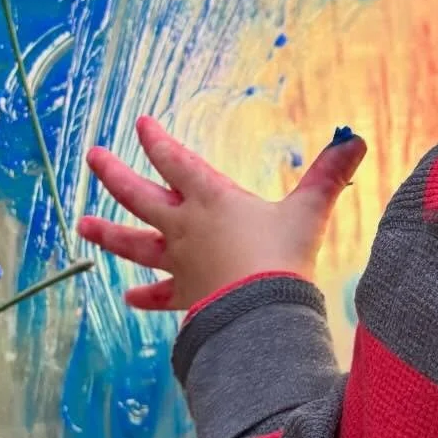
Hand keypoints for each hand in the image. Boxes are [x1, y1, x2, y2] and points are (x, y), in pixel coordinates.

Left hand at [78, 117, 365, 311]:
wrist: (259, 313)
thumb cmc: (282, 257)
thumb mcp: (309, 210)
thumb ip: (329, 175)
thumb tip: (356, 140)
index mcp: (210, 197)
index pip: (175, 161)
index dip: (156, 140)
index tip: (140, 124)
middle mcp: (185, 226)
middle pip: (138, 195)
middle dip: (113, 174)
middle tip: (92, 157)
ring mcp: (179, 262)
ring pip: (134, 243)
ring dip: (108, 233)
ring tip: (82, 225)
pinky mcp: (185, 295)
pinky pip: (159, 294)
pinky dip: (145, 296)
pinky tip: (129, 296)